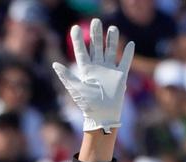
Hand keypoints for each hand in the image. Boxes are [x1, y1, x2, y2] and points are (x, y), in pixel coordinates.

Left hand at [51, 18, 133, 133]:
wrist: (102, 115)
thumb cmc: (87, 104)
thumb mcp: (76, 88)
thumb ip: (66, 76)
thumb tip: (55, 64)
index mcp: (86, 70)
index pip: (81, 51)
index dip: (78, 40)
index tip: (74, 28)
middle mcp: (97, 68)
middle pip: (96, 47)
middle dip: (96, 34)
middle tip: (95, 21)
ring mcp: (109, 71)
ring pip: (110, 51)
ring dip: (111, 40)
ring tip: (112, 28)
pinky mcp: (120, 75)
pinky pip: (125, 61)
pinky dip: (128, 53)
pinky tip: (130, 44)